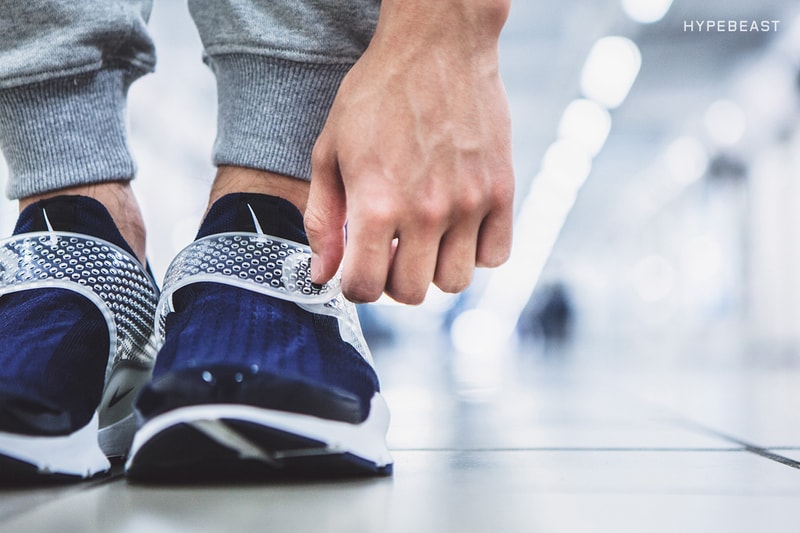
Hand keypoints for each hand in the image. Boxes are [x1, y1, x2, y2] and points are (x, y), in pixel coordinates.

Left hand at [305, 0, 513, 304]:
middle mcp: (425, 212)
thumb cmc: (376, 94)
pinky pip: (496, 255)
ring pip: (455, 282)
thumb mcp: (330, 152)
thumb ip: (323, 220)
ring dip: (435, 269)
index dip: (355, 286)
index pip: (365, 288)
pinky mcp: (501, 191)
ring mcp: (468, 204)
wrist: (436, 45)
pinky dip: (477, 253)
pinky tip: (459, 228)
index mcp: (375, 205)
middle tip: (390, 251)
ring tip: (425, 238)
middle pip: (412, 293)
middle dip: (393, 281)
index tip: (358, 268)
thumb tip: (322, 274)